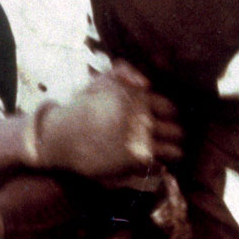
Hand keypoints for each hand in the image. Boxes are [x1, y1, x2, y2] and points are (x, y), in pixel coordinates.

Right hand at [30, 60, 181, 179]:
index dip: (167, 118)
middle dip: (173, 135)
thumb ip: (124, 72)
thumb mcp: (100, 81)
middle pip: (177, 130)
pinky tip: (152, 165)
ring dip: (172, 152)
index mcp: (138, 97)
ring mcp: (141, 138)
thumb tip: (147, 83)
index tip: (160, 123)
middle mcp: (143, 116)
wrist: (60, 136)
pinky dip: (161, 165)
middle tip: (164, 141)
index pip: (171, 109)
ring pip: (175, 149)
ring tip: (163, 155)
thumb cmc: (81, 109)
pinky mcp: (136, 158)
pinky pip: (163, 163)